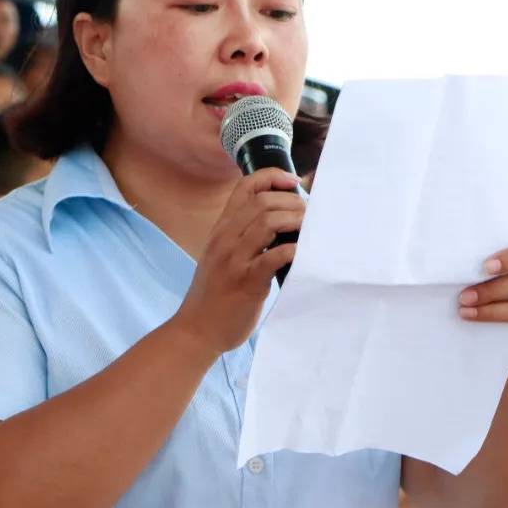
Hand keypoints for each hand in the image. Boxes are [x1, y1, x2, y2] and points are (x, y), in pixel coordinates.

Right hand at [173, 169, 303, 356]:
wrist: (197, 330)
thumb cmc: (215, 295)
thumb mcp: (221, 256)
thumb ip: (242, 237)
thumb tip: (279, 221)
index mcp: (221, 229)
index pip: (244, 187)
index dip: (272, 177)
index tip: (294, 182)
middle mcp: (225, 239)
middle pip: (262, 201)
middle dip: (292, 202)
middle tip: (309, 215)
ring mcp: (234, 259)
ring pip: (267, 222)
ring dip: (295, 221)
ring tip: (309, 230)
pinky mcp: (247, 282)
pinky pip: (274, 256)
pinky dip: (293, 250)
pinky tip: (302, 254)